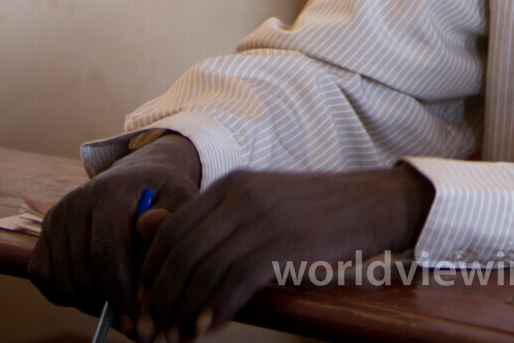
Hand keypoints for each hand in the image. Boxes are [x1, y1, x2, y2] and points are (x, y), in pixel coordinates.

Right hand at [28, 133, 200, 321]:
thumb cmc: (163, 195)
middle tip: (134, 316)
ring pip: (64, 281)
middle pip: (84, 274)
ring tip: (118, 300)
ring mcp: (56, 216)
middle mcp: (76, 201)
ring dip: (89, 302)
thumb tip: (153, 225)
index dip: (121, 293)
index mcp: (110, 192)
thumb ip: (171, 216)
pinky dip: (64, 293)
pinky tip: (93, 290)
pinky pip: (43, 277)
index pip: (106, 254)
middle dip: (109, 303)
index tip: (139, 319)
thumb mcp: (179, 199)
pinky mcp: (44, 230)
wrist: (140, 175)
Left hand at [136, 165, 432, 340]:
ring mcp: (262, 219)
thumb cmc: (316, 211)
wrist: (371, 204)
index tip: (142, 301)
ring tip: (176, 336)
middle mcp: (240, 196)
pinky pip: (236, 282)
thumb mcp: (263, 204)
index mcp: (231, 184)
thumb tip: (165, 243)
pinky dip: (216, 309)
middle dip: (160, 296)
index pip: (173, 229)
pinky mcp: (283, 244)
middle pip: (182, 252)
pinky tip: (207, 327)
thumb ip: (219, 221)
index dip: (151, 270)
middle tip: (151, 328)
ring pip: (204, 270)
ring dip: (184, 310)